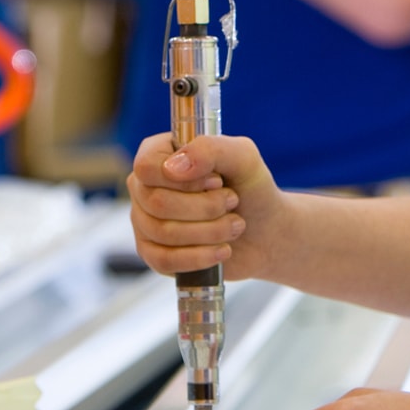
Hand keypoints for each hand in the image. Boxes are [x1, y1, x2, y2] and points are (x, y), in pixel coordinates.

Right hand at [128, 133, 287, 280]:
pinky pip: (163, 260)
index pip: (147, 168)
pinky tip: (221, 250)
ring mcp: (145, 221)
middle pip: (157, 202)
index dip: (184, 181)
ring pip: (163, 232)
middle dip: (206, 208)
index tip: (217, 182)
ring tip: (234, 225)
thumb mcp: (243, 157)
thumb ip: (210, 148)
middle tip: (232, 202)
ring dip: (210, 231)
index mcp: (159, 153)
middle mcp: (145, 186)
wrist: (265, 230)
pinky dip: (198, 257)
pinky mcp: (153, 253)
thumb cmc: (251, 189)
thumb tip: (173, 167)